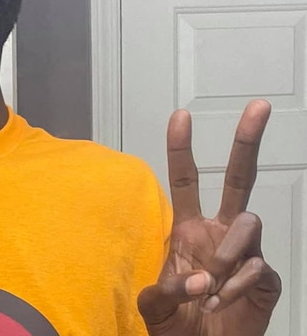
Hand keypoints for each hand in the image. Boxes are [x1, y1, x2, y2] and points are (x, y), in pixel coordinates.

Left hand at [138, 99, 281, 334]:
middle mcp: (219, 232)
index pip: (186, 180)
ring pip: (248, 223)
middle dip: (246, 141)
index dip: (182, 149)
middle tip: (258, 106)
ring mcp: (244, 252)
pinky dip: (235, 286)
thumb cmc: (175, 324)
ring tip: (209, 288)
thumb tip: (197, 279)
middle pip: (238, 178)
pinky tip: (219, 303)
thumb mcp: (154, 307)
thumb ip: (164, 292)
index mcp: (189, 229)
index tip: (181, 115)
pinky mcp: (264, 277)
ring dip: (227, 254)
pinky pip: (256, 266)